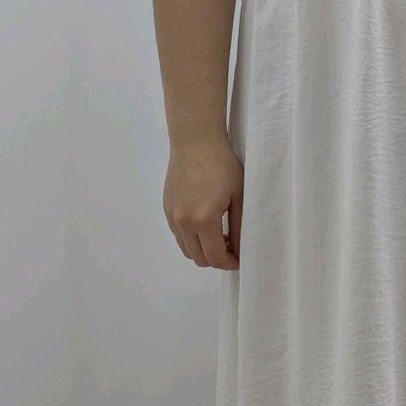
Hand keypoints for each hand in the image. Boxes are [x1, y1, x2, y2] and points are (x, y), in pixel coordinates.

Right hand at [163, 135, 244, 268]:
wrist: (195, 141)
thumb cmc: (222, 165)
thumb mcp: (238, 196)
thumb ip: (239, 227)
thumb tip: (239, 249)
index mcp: (203, 220)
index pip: (215, 257)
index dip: (229, 263)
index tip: (239, 259)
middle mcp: (183, 222)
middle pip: (198, 258)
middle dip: (216, 259)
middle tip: (231, 246)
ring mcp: (172, 216)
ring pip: (186, 249)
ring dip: (202, 250)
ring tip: (219, 236)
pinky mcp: (167, 208)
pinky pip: (178, 234)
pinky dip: (191, 238)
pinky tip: (204, 225)